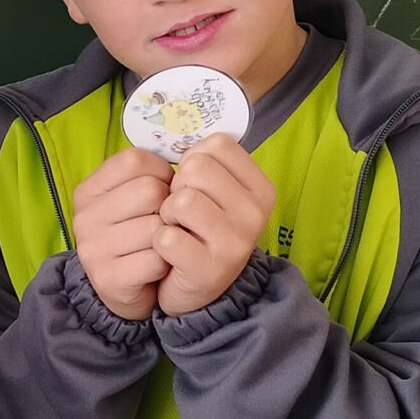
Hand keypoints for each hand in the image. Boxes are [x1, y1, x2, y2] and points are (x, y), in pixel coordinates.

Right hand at [72, 147, 176, 320]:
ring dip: (169, 238)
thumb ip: (147, 174)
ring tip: (158, 247)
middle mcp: (84, 217)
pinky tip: (155, 269)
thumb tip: (185, 158)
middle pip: (149, 190)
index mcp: (88, 191)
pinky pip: (157, 259)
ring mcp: (93, 249)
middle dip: (168, 207)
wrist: (126, 289)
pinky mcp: (107, 278)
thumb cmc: (136, 235)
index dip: (161, 174)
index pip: (135, 160)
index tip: (160, 194)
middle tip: (161, 224)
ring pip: (157, 227)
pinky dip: (167, 265)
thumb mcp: (132, 198)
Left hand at [154, 136, 276, 317]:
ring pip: (180, 200)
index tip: (196, 186)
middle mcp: (256, 213)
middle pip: (196, 168)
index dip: (193, 160)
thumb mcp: (215, 192)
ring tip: (178, 230)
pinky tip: (172, 253)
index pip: (217, 144)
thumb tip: (183, 129)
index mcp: (260, 187)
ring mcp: (236, 243)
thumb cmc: (200, 229)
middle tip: (183, 213)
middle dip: (177, 188)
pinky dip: (159, 242)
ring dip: (167, 215)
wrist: (198, 289)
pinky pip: (166, 236)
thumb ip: (207, 160)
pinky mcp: (209, 269)